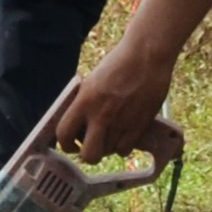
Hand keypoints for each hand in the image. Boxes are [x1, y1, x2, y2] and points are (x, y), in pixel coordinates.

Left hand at [58, 39, 182, 164]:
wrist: (146, 56)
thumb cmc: (118, 64)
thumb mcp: (91, 82)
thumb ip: (84, 104)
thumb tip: (78, 125)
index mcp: (84, 101)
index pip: (64, 134)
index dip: (65, 144)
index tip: (71, 144)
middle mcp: (101, 115)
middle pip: (89, 155)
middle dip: (87, 154)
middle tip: (91, 145)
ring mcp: (122, 122)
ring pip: (109, 153)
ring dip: (107, 147)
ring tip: (110, 134)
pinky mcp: (140, 125)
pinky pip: (125, 149)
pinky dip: (123, 146)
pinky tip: (123, 133)